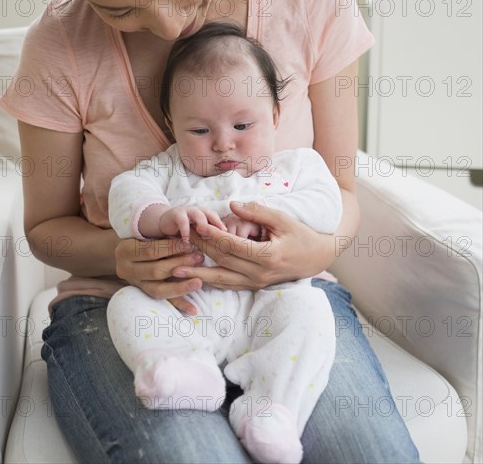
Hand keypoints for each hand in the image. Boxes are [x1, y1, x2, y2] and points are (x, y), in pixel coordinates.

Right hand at [115, 237, 204, 314]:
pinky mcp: (144, 294)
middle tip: (199, 258)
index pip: (150, 251)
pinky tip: (193, 310)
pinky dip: (179, 304)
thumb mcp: (149, 233)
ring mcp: (135, 284)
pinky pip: (163, 301)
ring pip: (158, 289)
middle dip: (180, 264)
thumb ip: (164, 236)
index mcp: (124, 251)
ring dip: (181, 286)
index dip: (171, 248)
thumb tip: (188, 242)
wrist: (130, 253)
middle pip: (155, 270)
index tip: (189, 244)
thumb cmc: (145, 237)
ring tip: (199, 282)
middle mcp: (125, 270)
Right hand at [159, 206, 225, 239]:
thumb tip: (222, 253)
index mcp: (206, 215)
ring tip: (205, 235)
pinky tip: (187, 242)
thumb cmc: (185, 231)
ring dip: (202, 224)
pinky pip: (183, 222)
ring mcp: (188, 211)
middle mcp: (199, 211)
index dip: (223, 227)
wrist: (165, 223)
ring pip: (198, 215)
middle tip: (222, 234)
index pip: (218, 219)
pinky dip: (185, 232)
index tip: (230, 238)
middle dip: (216, 223)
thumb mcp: (197, 234)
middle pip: (211, 214)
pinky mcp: (176, 214)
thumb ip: (207, 239)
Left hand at [172, 202, 334, 290]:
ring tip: (176, 269)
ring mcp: (257, 283)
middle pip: (223, 261)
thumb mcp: (282, 219)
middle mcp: (260, 273)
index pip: (234, 246)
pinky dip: (211, 282)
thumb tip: (232, 205)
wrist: (316, 258)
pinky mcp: (254, 286)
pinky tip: (195, 278)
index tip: (197, 226)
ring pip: (222, 279)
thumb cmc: (300, 235)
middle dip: (201, 250)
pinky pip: (229, 285)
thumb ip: (257, 212)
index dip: (213, 236)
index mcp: (268, 256)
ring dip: (198, 273)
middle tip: (180, 240)